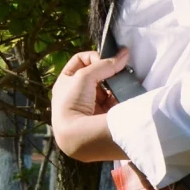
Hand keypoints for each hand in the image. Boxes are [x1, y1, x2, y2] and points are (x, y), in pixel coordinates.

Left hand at [50, 48, 130, 162]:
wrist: (76, 135)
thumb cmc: (72, 103)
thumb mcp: (84, 76)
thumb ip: (105, 64)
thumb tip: (124, 54)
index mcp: (65, 82)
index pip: (81, 60)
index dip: (93, 57)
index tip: (104, 62)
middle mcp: (76, 93)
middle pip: (96, 74)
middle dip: (108, 71)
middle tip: (120, 69)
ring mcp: (90, 104)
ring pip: (107, 87)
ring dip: (116, 83)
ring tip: (123, 82)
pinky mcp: (103, 115)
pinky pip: (114, 100)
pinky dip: (120, 96)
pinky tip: (124, 94)